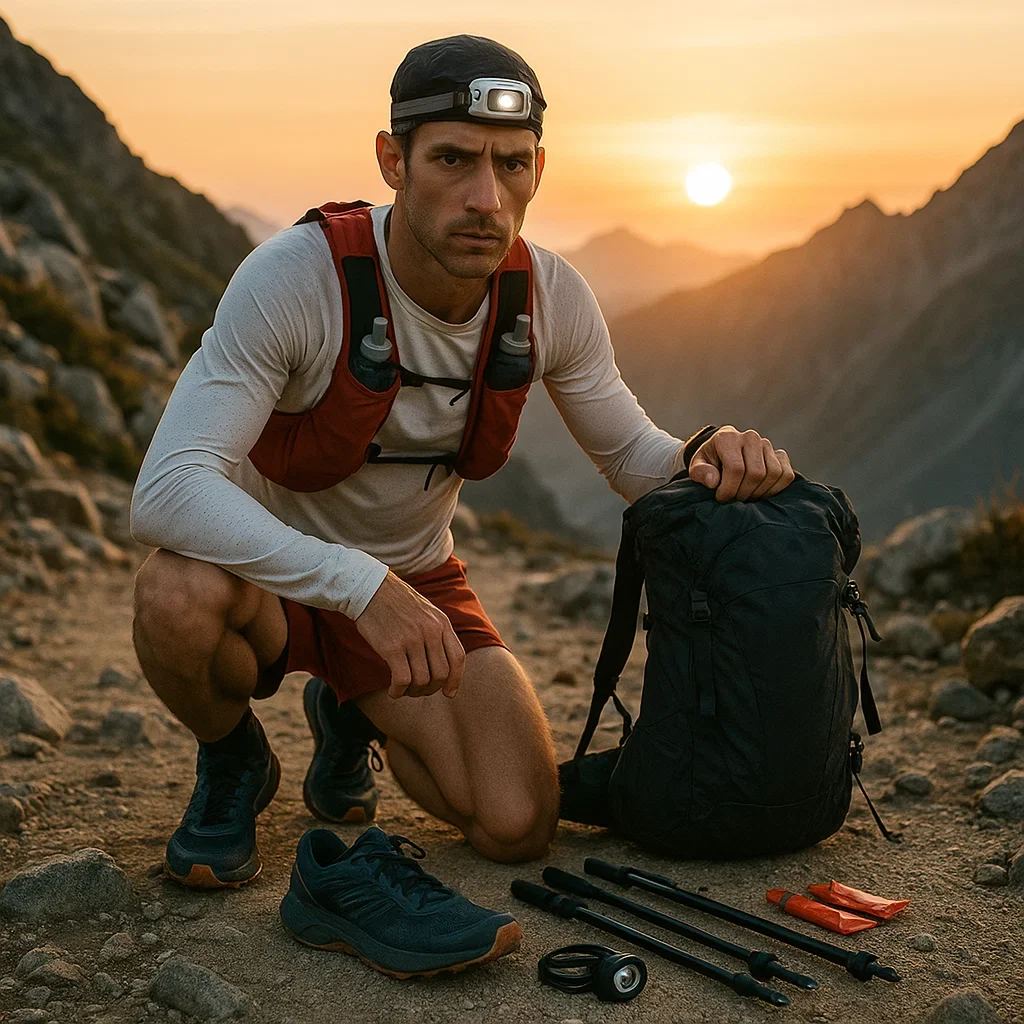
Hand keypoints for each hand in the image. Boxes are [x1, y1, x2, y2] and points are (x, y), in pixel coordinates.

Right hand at [354, 572, 465, 698]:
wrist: (369, 588)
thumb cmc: (395, 602)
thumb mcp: (426, 611)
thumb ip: (437, 632)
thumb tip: (443, 662)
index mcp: (441, 622)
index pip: (457, 658)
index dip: (455, 680)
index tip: (448, 693)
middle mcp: (431, 631)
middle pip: (441, 674)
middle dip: (431, 689)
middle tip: (418, 690)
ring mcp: (412, 639)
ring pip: (422, 680)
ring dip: (414, 692)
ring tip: (404, 689)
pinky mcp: (392, 647)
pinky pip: (403, 680)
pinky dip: (399, 691)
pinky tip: (393, 691)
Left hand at [688, 425, 795, 501]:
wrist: (722, 452)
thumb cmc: (709, 462)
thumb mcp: (697, 466)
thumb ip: (700, 472)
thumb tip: (713, 481)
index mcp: (727, 438)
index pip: (736, 468)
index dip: (729, 489)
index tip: (721, 498)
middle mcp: (750, 437)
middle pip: (756, 473)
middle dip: (744, 493)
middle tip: (734, 500)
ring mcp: (767, 445)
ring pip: (773, 474)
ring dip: (760, 492)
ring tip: (745, 496)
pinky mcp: (779, 454)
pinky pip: (786, 474)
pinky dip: (776, 488)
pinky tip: (760, 492)